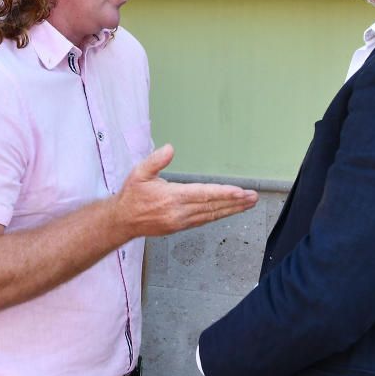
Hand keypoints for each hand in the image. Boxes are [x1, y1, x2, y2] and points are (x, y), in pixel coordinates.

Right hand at [113, 145, 258, 238]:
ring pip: (211, 215)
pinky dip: (218, 215)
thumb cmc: (132, 195)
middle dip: (235, 202)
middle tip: (253, 197)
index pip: (203, 195)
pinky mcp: (180, 227)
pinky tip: (228, 211)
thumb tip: (170, 148)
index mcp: (172, 197)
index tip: (240, 192)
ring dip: (231, 210)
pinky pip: (204, 220)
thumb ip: (156, 160)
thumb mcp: (139, 172)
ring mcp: (181, 222)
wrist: (122, 221)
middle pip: (212, 206)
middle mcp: (179, 212)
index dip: (223, 193)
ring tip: (248, 204)